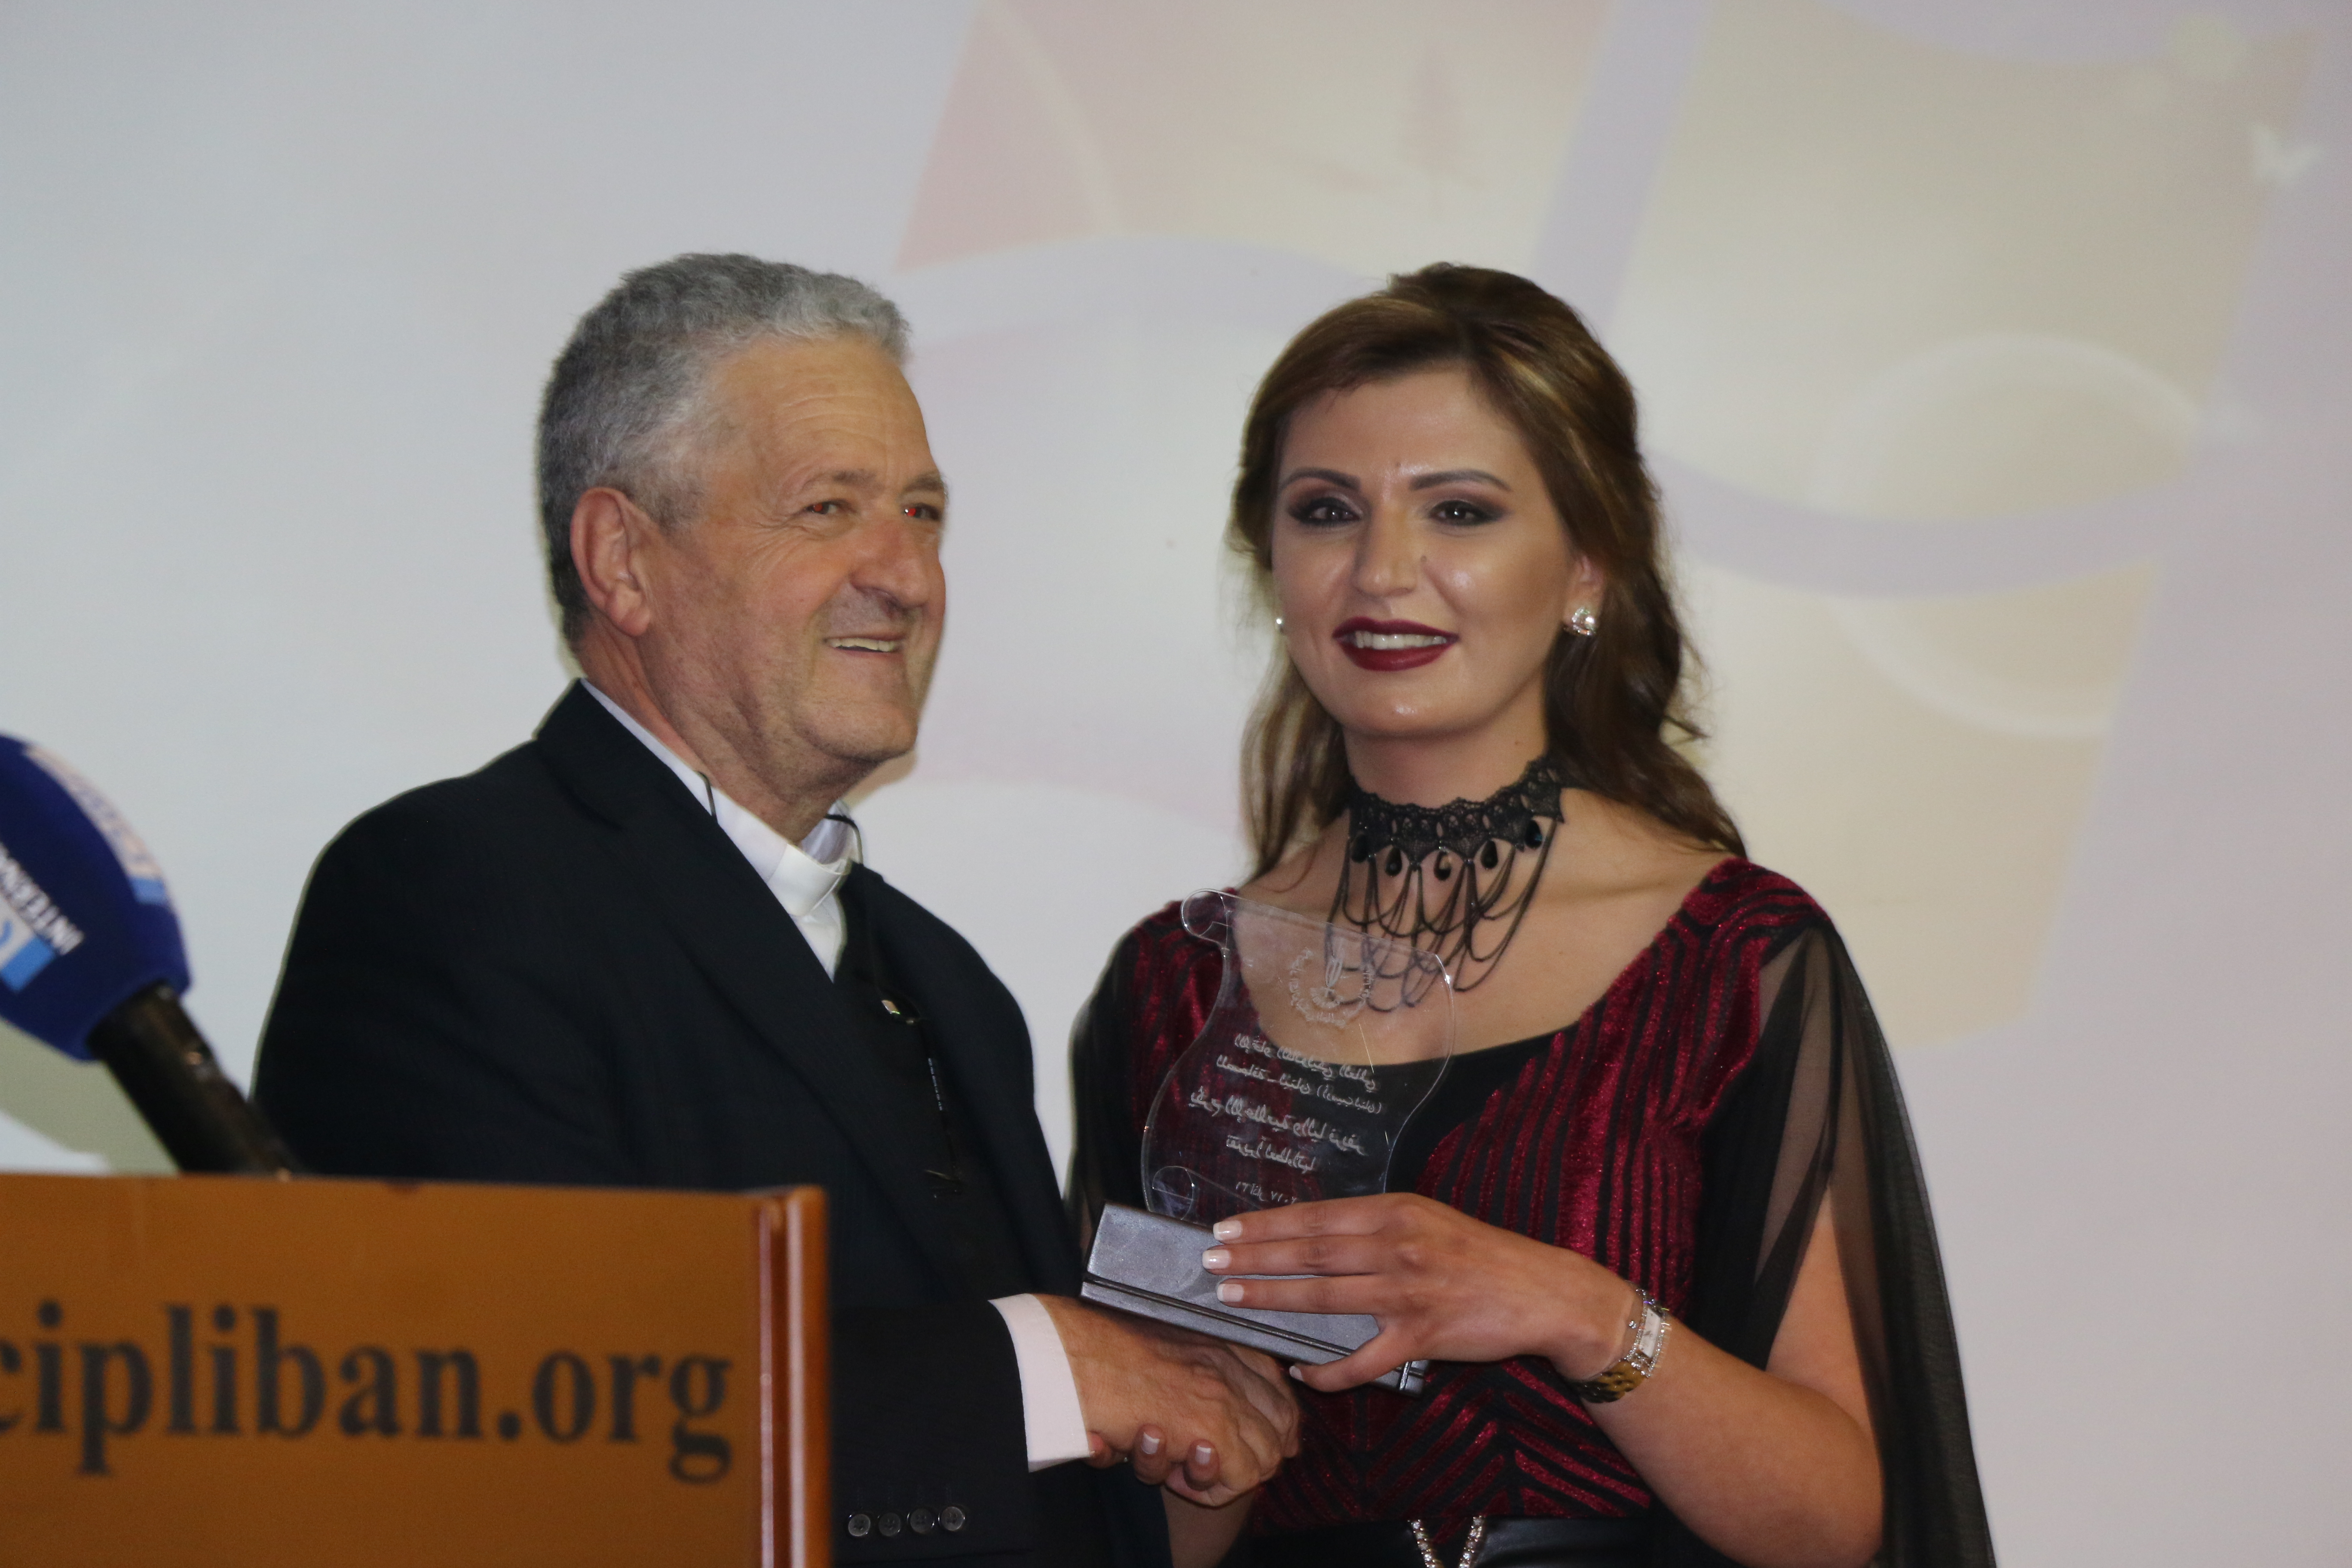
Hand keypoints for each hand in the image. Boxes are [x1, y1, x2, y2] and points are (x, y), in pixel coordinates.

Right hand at [1039, 1297, 1298, 1504]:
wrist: (1067, 1355)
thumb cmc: (1097, 1354)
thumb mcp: (1158, 1354)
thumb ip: (1188, 1374)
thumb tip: (1213, 1423)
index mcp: (1220, 1341)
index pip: (1279, 1389)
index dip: (1273, 1424)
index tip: (1246, 1444)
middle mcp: (1230, 1364)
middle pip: (1285, 1424)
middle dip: (1256, 1456)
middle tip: (1206, 1465)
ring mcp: (1223, 1395)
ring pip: (1267, 1454)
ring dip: (1229, 1473)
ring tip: (1181, 1469)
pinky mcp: (1209, 1428)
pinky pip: (1240, 1477)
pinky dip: (1210, 1488)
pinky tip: (1173, 1474)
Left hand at [1199, 1193, 1636, 1391]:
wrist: (1544, 1293)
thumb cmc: (1482, 1255)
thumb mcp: (1428, 1221)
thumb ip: (1376, 1227)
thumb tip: (1315, 1234)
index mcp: (1396, 1212)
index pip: (1315, 1216)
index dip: (1266, 1224)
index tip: (1224, 1229)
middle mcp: (1398, 1247)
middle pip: (1311, 1252)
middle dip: (1254, 1257)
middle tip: (1209, 1263)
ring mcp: (1409, 1293)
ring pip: (1325, 1298)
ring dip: (1273, 1300)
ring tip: (1231, 1300)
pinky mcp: (1422, 1338)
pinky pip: (1363, 1360)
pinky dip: (1329, 1371)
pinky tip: (1302, 1373)